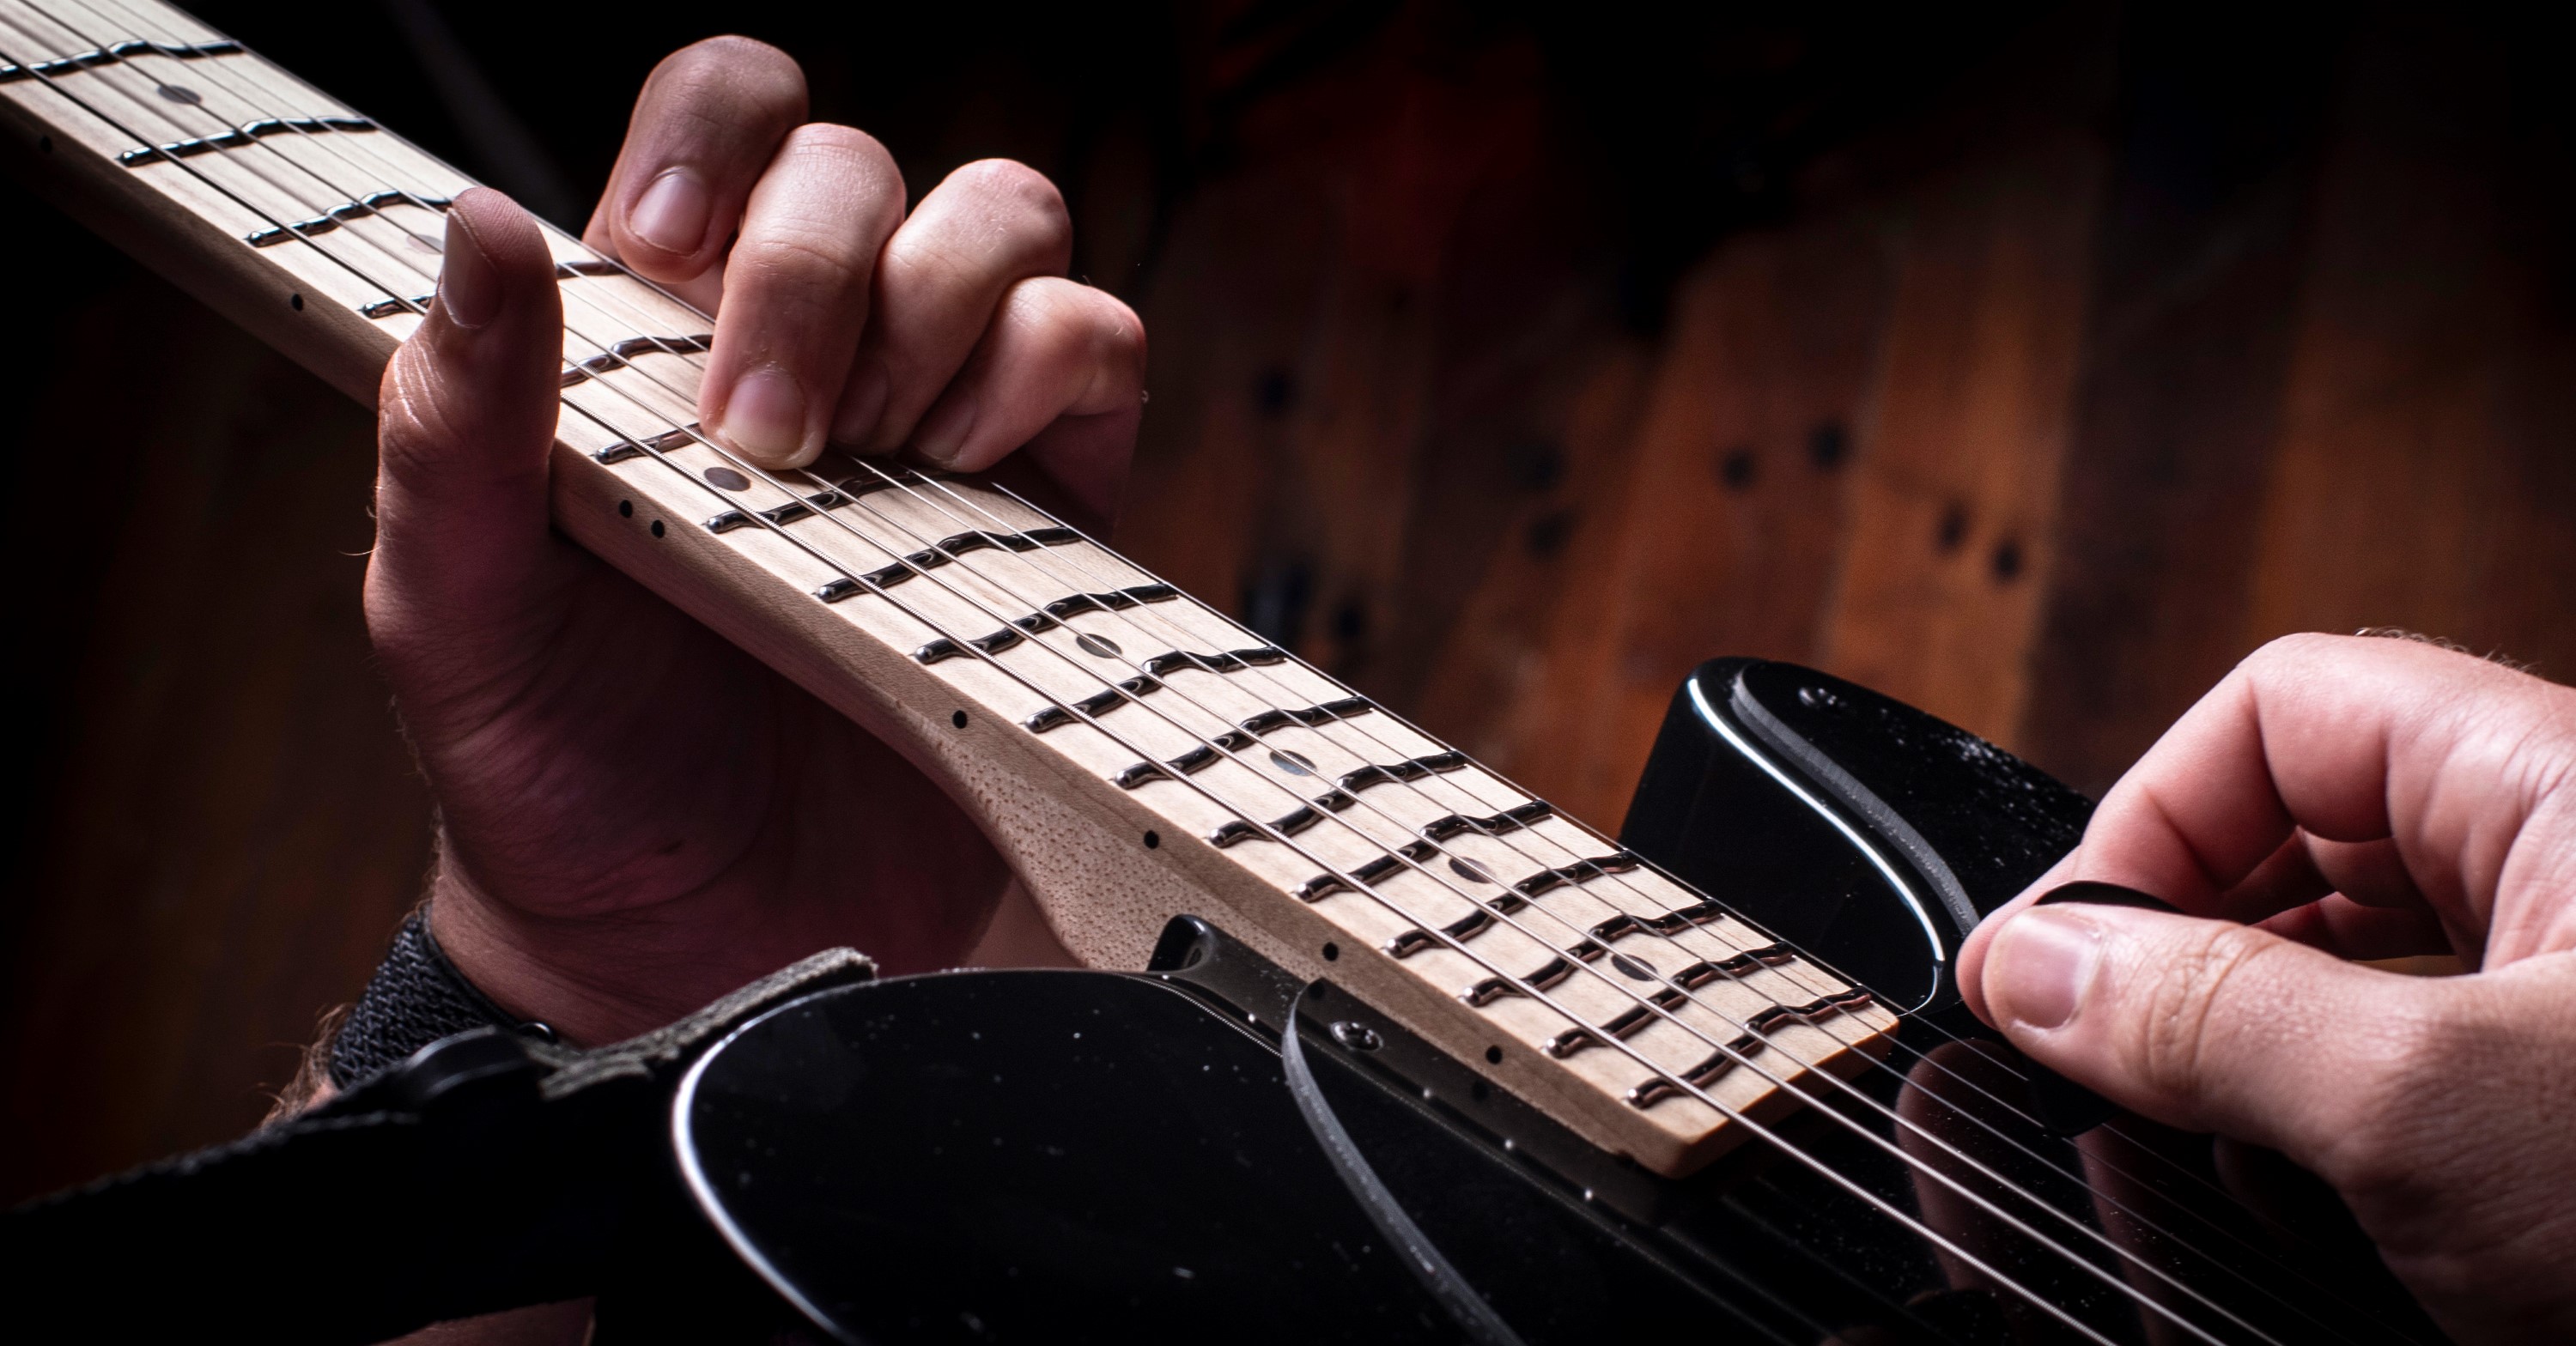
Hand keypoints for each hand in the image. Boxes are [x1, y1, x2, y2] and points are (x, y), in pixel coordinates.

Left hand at [366, 38, 1144, 1046]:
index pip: (723, 114)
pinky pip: (1094, 348)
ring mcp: (938, 417)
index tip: (669, 248)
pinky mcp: (1044, 506)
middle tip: (763, 440)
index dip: (720, 134)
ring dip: (937, 310)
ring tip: (875, 455)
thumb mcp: (457, 603)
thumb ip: (452, 417)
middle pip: (864, 163)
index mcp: (656, 331)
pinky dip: (1043, 376)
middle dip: (816, 274)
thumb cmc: (562, 769)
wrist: (694, 945)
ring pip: (1003, 219)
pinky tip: (961, 475)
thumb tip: (483, 222)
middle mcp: (811, 348)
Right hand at [1958, 633, 2575, 1343]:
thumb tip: (2028, 968)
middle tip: (2093, 1046)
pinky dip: (2325, 1108)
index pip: (2287, 713)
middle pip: (2309, 824)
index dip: (2150, 813)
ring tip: (2183, 1124)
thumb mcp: (2437, 1112)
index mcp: (2565, 785)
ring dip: (2244, 1027)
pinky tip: (2299, 1186)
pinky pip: (2413, 1053)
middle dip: (2183, 930)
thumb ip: (2211, 1020)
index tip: (2056, 955)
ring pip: (2359, 948)